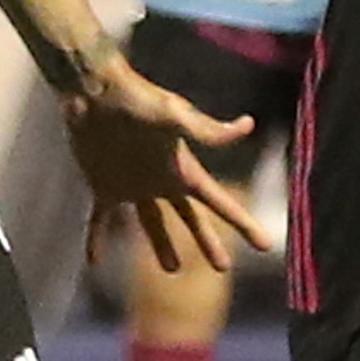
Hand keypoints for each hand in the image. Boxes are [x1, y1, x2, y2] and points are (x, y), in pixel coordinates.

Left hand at [59, 53, 263, 280]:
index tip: (265, 245)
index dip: (243, 223)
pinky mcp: (104, 186)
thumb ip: (208, 130)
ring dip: (161, 245)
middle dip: (207, 242)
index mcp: (183, 169)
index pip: (220, 202)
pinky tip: (94, 262)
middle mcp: (161, 180)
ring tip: (171, 270)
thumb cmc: (137, 100)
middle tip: (223, 268)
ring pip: (151, 223)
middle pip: (190, 219)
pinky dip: (97, 240)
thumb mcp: (175, 116)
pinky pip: (102, 220)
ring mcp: (133, 185)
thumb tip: (249, 125)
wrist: (95, 91)